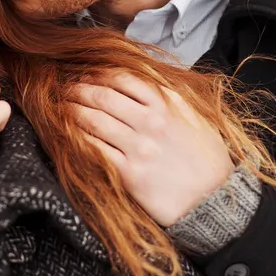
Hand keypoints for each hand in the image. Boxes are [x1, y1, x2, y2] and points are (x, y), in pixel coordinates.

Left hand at [71, 73, 233, 226]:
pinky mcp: (129, 173)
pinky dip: (78, 138)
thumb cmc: (205, 158)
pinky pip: (95, 149)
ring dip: (73, 111)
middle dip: (79, 90)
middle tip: (65, 89)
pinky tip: (69, 133)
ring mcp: (139, 148)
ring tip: (62, 108)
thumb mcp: (195, 117)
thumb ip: (169, 98)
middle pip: (103, 97)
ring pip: (95, 121)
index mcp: (167, 105)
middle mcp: (151, 122)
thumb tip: (142, 80)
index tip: (85, 75)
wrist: (214, 201)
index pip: (123, 79)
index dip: (98, 74)